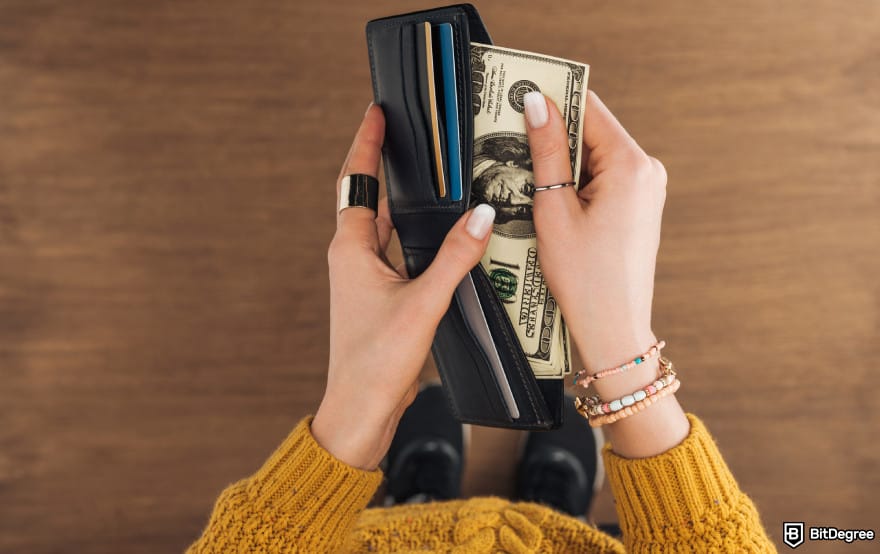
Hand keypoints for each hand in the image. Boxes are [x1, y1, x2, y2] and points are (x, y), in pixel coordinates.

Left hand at [311, 105, 494, 469]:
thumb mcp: (423, 302)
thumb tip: (483, 214)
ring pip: (382, 223)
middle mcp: (352, 256)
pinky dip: (411, 231)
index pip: (358, 179)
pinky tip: (435, 231)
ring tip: (425, 171)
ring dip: (399, 197)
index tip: (378, 111)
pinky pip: (394, 248)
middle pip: (368, 196)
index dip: (367, 142)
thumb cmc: (377, 361)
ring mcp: (364, 275)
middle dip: (386, 162)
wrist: (359, 409)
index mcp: (351, 248)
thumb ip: (456, 256)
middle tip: (409, 132)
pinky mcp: (378, 294)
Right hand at [522, 90, 688, 456]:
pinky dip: (572, 180)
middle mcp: (646, 171)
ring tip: (521, 168)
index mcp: (632, 165)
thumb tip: (536, 104)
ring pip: (593, 155)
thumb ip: (546, 152)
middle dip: (552, 131)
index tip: (518, 93)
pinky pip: (600, 178)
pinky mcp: (636, 207)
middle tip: (508, 133)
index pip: (589, 107)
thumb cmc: (585, 279)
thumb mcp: (554, 210)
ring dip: (559, 158)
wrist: (613, 330)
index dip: (551, 97)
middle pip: (592, 130)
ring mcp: (644, 190)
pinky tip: (543, 194)